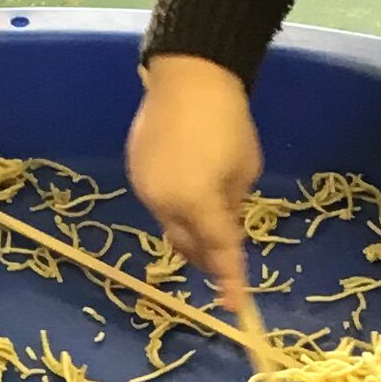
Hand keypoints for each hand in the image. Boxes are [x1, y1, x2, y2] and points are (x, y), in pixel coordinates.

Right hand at [127, 54, 258, 300]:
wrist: (188, 75)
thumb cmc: (228, 120)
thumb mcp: (246, 169)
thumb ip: (234, 207)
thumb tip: (224, 225)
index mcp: (197, 202)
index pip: (218, 252)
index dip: (229, 280)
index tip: (236, 306)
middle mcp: (164, 201)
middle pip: (186, 245)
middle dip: (206, 257)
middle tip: (225, 260)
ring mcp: (144, 187)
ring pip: (170, 225)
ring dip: (190, 230)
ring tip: (210, 215)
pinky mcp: (135, 170)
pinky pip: (158, 201)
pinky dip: (176, 205)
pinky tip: (189, 187)